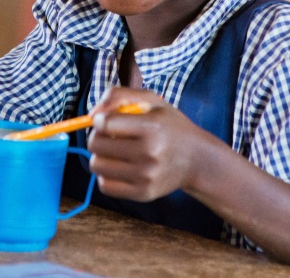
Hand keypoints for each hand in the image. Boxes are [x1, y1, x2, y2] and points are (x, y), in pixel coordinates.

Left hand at [88, 87, 206, 200]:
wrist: (196, 159)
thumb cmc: (170, 125)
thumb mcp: (152, 100)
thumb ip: (119, 96)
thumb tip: (92, 115)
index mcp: (152, 126)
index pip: (105, 124)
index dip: (100, 120)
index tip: (107, 120)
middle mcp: (149, 153)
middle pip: (96, 145)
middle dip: (98, 136)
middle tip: (111, 135)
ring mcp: (146, 176)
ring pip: (97, 166)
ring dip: (101, 156)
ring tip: (116, 151)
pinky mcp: (143, 194)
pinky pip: (105, 186)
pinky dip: (107, 175)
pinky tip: (120, 167)